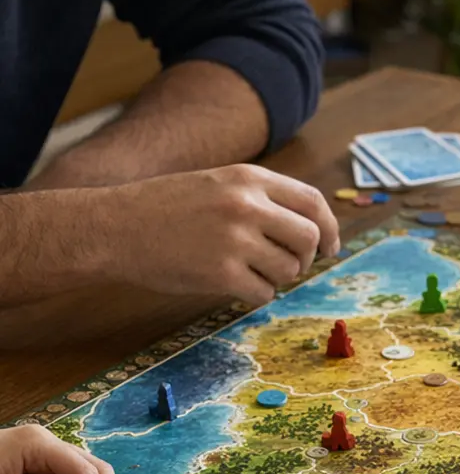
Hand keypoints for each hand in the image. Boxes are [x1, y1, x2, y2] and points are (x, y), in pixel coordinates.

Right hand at [100, 165, 341, 305]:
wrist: (114, 227)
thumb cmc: (167, 209)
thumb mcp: (217, 184)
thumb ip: (261, 200)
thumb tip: (312, 233)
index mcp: (248, 178)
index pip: (312, 202)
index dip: (330, 228)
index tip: (330, 247)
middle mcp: (246, 205)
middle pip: (309, 239)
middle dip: (305, 258)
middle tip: (288, 265)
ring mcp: (235, 240)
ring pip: (288, 269)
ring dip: (276, 277)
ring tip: (247, 270)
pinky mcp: (222, 274)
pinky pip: (264, 293)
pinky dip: (255, 295)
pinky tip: (233, 285)